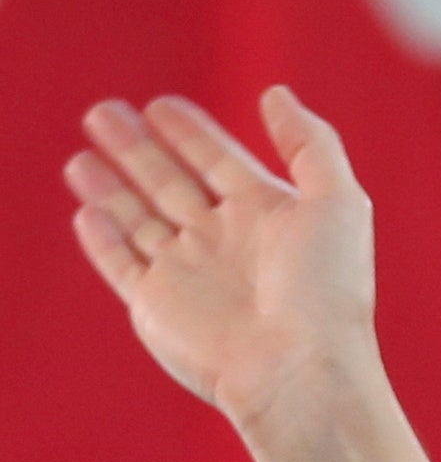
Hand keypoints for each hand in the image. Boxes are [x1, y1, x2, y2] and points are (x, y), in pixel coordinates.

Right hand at [68, 87, 383, 435]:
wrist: (297, 368)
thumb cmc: (326, 288)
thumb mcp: (337, 201)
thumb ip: (310, 144)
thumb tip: (275, 93)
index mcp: (269, 215)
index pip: (220, 161)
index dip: (192, 133)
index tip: (161, 104)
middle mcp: (225, 241)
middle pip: (171, 182)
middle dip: (138, 148)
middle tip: (103, 111)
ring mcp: (189, 273)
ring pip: (138, 218)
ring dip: (111, 185)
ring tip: (82, 154)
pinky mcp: (156, 305)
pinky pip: (122, 264)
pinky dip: (103, 237)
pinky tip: (88, 209)